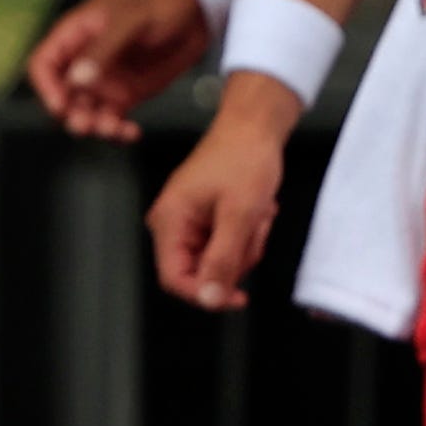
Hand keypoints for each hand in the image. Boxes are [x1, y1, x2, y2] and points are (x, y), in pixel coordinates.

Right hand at [26, 0, 212, 142]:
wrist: (199, 13)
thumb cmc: (163, 4)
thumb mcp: (132, 21)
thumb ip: (103, 49)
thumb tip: (76, 80)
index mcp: (76, 33)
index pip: (44, 63)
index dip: (46, 87)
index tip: (61, 106)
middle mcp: (85, 59)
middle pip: (62, 94)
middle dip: (70, 113)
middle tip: (88, 125)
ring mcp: (105, 79)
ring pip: (84, 112)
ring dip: (93, 125)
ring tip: (114, 130)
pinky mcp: (126, 94)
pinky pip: (111, 119)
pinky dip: (117, 130)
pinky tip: (131, 132)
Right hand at [147, 82, 297, 308]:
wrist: (255, 127)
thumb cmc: (244, 156)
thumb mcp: (239, 214)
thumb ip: (223, 260)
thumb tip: (210, 298)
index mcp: (169, 220)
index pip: (174, 279)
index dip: (205, 294)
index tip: (236, 297)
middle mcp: (172, 223)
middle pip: (200, 272)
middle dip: (234, 258)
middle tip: (252, 231)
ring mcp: (188, 222)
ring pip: (218, 262)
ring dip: (245, 245)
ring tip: (255, 215)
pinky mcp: (204, 219)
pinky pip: (226, 246)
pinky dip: (246, 235)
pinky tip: (254, 213)